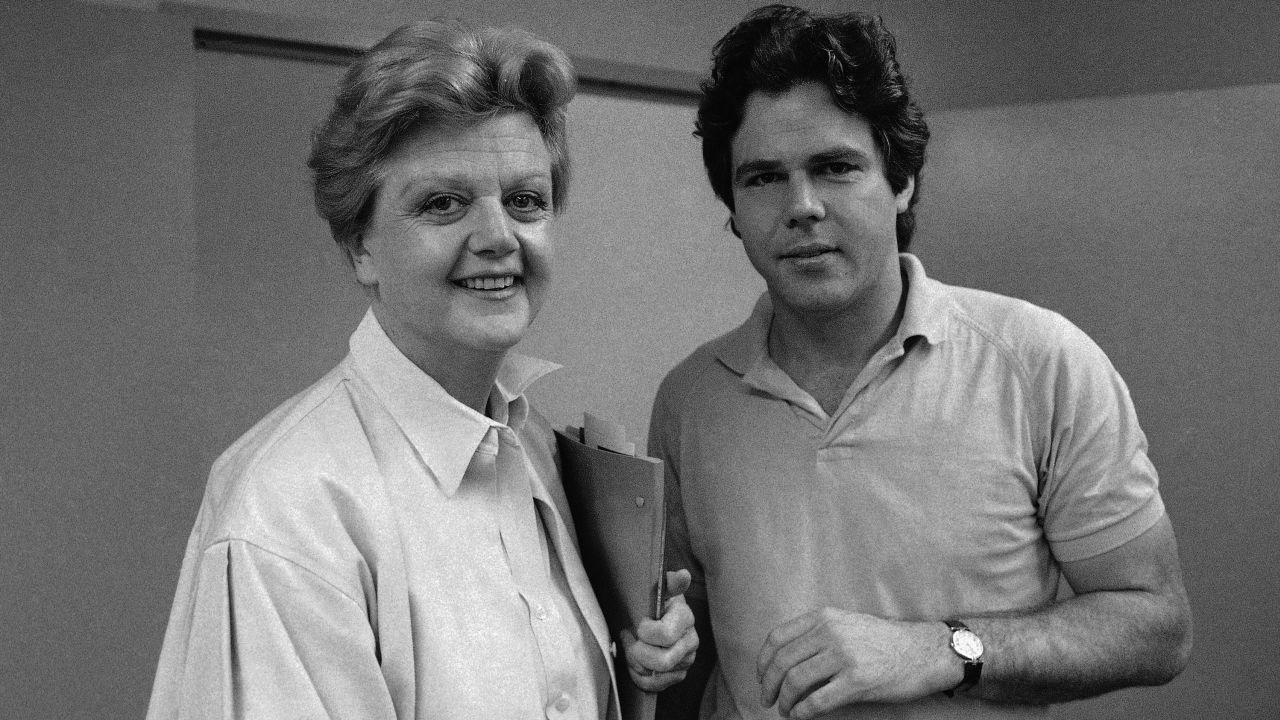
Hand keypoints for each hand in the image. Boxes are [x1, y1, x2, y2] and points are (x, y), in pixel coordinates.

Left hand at [620, 569, 698, 691]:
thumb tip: (683, 575)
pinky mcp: (678, 674)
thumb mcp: (659, 589)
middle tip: (629, 639)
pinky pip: (656, 686)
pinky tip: (635, 663)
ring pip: (656, 675)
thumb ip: (668, 583)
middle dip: (638, 653)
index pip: (665, 635)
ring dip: (636, 664)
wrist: (654, 615)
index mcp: (685, 617)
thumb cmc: (653, 602)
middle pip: (663, 661)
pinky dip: (639, 677)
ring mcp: (686, 660)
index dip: (645, 633)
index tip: (638, 624)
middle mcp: (691, 641)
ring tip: (631, 648)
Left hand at [756, 608, 954, 718]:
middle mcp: (830, 633)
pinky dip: (802, 712)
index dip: (763, 661)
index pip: (777, 638)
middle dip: (768, 685)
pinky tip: (800, 717)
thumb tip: (785, 660)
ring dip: (784, 701)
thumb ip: (817, 635)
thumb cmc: (885, 641)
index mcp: (824, 618)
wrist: (924, 652)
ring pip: (795, 682)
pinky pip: (816, 701)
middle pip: (781, 662)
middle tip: (767, 699)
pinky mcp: (857, 681)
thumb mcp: (847, 624)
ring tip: (785, 710)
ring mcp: (843, 656)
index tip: (761, 677)